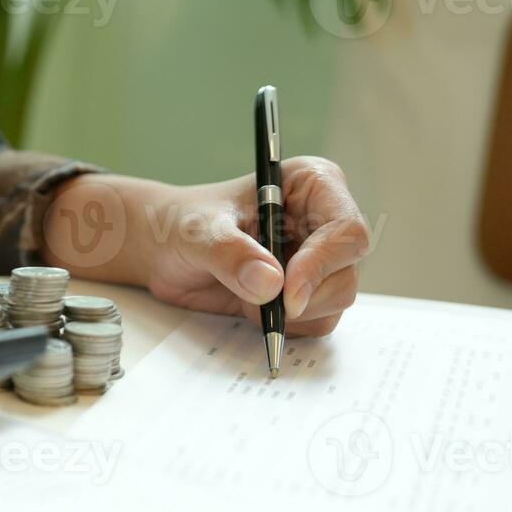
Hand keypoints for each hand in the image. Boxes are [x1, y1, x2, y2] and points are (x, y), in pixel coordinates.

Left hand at [47, 159, 370, 335]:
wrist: (164, 249)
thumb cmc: (181, 224)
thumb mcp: (197, 232)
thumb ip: (230, 254)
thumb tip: (271, 284)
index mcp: (312, 186)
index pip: (346, 229)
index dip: (323, 263)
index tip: (287, 292)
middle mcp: (324, 222)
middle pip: (347, 271)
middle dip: (307, 296)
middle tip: (260, 304)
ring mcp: (319, 260)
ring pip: (336, 300)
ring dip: (292, 313)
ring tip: (245, 297)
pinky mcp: (307, 292)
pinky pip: (317, 322)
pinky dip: (287, 326)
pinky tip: (252, 308)